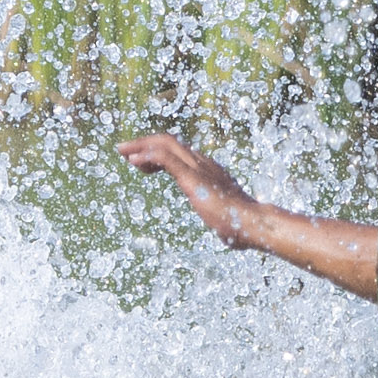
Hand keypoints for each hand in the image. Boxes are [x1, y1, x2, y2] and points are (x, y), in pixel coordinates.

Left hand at [116, 130, 255, 244]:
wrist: (254, 223)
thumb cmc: (242, 226)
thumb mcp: (227, 219)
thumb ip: (224, 220)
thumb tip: (230, 236)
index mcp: (208, 170)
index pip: (178, 151)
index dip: (155, 152)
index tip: (138, 160)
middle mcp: (203, 163)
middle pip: (168, 141)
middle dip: (143, 142)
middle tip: (122, 149)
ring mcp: (199, 168)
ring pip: (165, 144)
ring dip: (140, 145)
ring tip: (122, 151)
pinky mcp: (193, 177)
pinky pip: (166, 158)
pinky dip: (148, 155)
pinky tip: (133, 161)